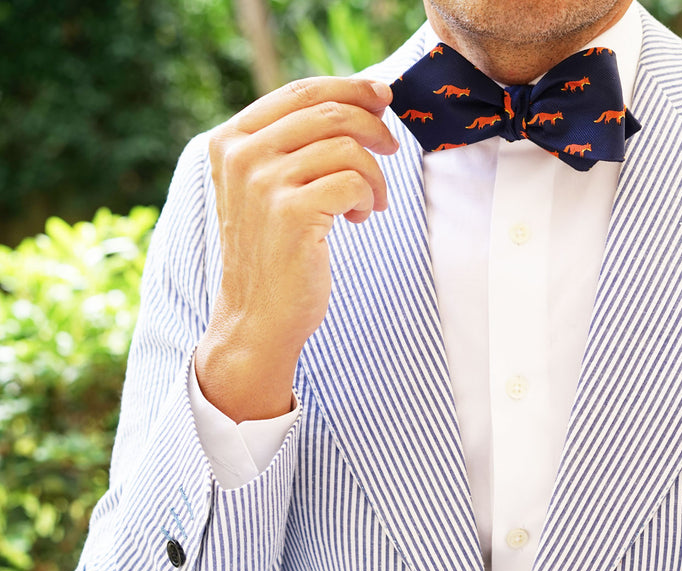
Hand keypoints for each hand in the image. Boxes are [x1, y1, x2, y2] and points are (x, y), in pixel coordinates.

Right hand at [195, 77, 398, 420]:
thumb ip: (297, 142)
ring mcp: (263, 183)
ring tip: (369, 202)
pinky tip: (358, 219)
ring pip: (348, 147)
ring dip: (374, 175)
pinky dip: (369, 200)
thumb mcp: (270, 186)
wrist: (257, 315)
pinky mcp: (291, 213)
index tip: (384, 97)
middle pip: (330, 112)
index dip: (350, 87)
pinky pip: (355, 182)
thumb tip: (365, 99)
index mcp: (231, 140)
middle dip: (374, 128)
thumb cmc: (275, 249)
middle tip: (391, 150)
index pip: (300, 91)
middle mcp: (241, 155)